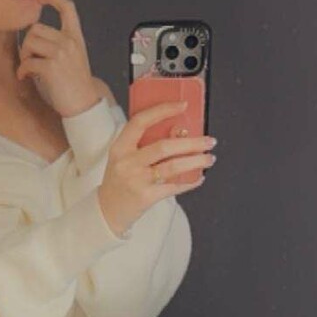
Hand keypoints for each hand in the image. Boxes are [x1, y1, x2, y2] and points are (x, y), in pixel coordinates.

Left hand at [14, 0, 107, 117]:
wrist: (84, 102)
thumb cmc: (76, 82)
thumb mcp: (74, 56)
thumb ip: (60, 42)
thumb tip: (33, 36)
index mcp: (75, 37)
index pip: (68, 8)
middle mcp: (69, 41)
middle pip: (36, 28)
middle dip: (28, 43)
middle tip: (29, 58)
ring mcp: (61, 53)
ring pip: (29, 41)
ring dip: (24, 55)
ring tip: (29, 67)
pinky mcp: (51, 67)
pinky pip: (27, 62)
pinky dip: (22, 71)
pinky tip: (25, 77)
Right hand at [97, 102, 216, 236]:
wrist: (108, 210)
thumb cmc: (119, 181)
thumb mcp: (125, 158)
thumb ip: (147, 145)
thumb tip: (180, 133)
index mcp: (120, 147)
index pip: (141, 122)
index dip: (163, 111)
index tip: (182, 105)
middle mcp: (127, 163)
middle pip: (164, 146)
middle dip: (192, 143)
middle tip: (209, 141)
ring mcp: (137, 181)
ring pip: (173, 166)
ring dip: (196, 161)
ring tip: (209, 158)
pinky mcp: (146, 197)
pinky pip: (174, 187)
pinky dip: (189, 182)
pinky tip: (198, 177)